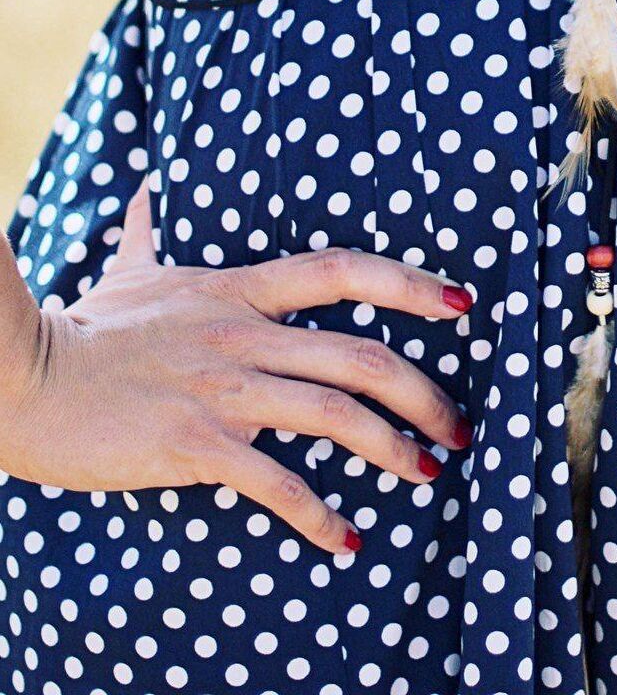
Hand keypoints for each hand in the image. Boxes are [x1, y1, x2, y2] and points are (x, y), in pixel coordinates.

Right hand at [0, 173, 475, 556]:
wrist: (25, 378)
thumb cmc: (81, 329)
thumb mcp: (128, 272)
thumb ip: (150, 232)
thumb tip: (146, 190)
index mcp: (239, 289)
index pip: (343, 271)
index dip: (410, 284)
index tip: (461, 303)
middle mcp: (244, 334)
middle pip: (361, 354)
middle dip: (424, 391)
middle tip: (458, 425)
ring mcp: (223, 388)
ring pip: (335, 414)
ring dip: (393, 447)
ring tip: (426, 472)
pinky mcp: (196, 442)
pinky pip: (275, 481)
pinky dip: (319, 514)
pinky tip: (344, 537)